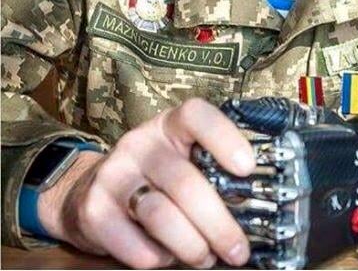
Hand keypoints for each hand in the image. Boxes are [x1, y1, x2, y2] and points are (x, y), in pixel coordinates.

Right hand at [37, 98, 255, 268]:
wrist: (88, 190)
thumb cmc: (155, 177)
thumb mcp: (182, 160)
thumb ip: (211, 173)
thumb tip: (254, 208)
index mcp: (170, 125)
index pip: (196, 116)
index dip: (224, 138)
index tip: (247, 168)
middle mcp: (140, 143)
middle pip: (185, 183)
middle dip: (218, 224)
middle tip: (239, 251)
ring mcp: (114, 175)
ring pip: (161, 215)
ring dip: (191, 246)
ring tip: (206, 258)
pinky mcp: (93, 210)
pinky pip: (134, 245)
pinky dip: (158, 259)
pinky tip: (168, 259)